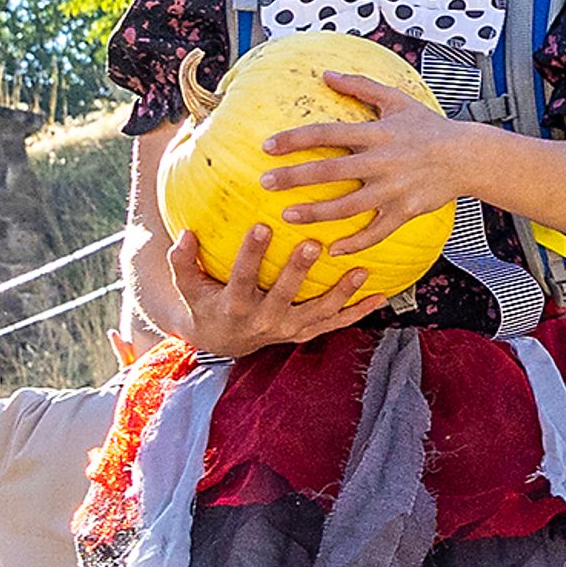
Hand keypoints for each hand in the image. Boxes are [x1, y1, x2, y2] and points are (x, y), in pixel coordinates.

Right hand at [159, 222, 374, 356]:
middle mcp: (264, 320)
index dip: (250, 253)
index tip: (260, 226)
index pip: (242, 276)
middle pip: (285, 295)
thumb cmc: (207, 301)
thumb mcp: (189, 284)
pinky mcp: (306, 334)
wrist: (224, 340)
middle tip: (315, 243)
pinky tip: (382, 295)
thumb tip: (185, 231)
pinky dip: (360, 312)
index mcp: (235, 305)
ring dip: (342, 293)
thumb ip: (183, 260)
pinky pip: (337, 323)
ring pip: (319, 312)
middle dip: (299, 271)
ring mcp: (289, 330)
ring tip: (361, 270)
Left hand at [265, 70, 478, 242]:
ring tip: (289, 215)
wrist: (469, 157)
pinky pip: (376, 232)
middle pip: (330, 171)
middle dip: (294, 178)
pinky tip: (332, 249)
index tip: (267, 147)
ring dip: (315, 212)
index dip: (295, 139)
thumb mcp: (398, 100)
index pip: (327, 133)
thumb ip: (361, 86)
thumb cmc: (431, 128)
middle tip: (265, 183)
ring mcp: (394, 189)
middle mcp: (383, 162)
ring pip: (348, 206)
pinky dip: (355, 243)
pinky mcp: (405, 211)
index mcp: (377, 134)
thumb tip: (327, 75)